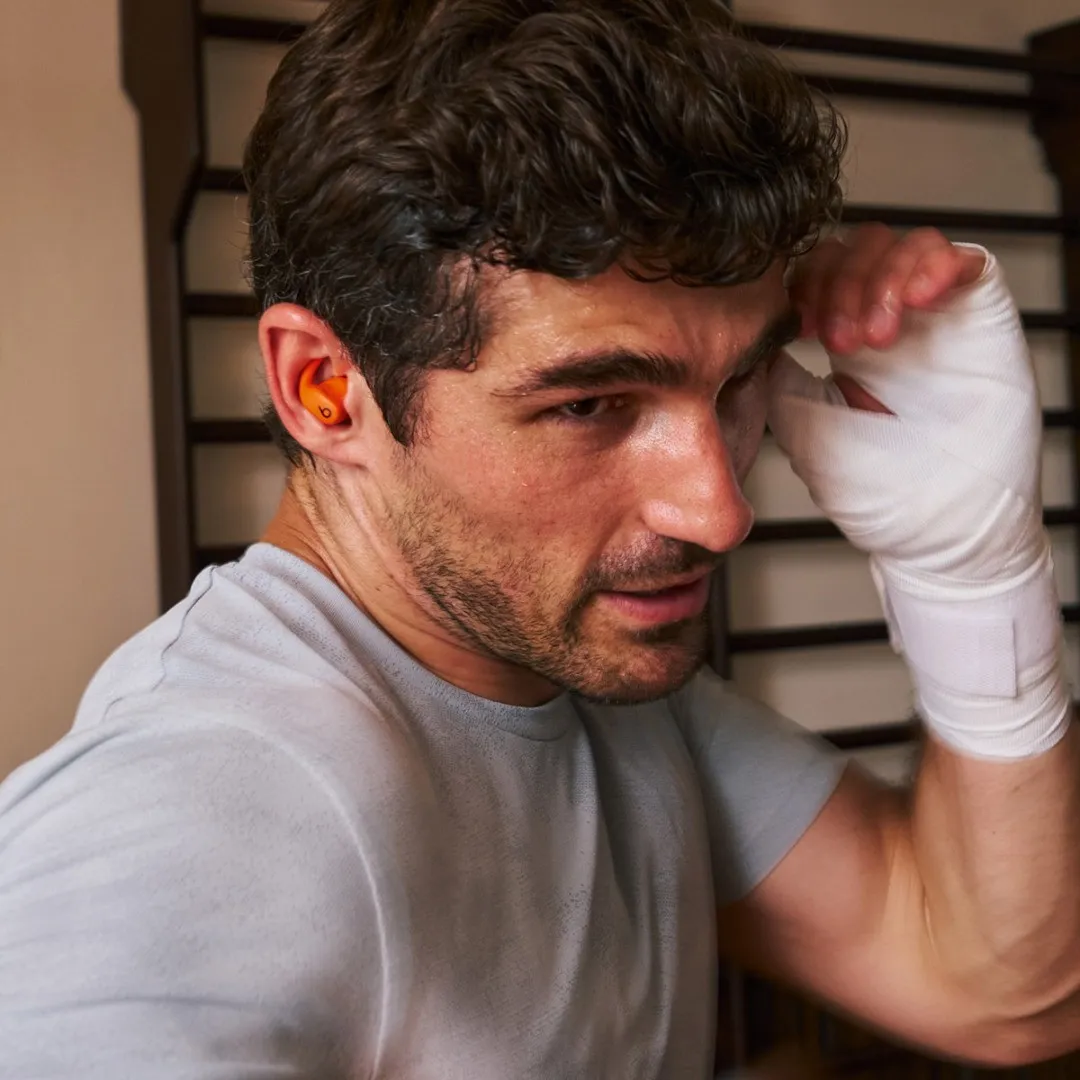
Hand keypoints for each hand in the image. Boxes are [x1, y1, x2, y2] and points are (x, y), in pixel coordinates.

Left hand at [767, 228, 1068, 758]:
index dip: (806, 285)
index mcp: (848, 344)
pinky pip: (965, 260)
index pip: (821, 274)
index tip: (801, 329)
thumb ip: (778, 378)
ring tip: (876, 337)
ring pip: (904, 245)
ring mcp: (937, 321)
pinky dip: (936, 264)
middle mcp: (893, 324)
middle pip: (858, 249)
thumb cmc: (878, 494)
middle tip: (838, 339)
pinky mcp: (982, 323)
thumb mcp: (804, 429)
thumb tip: (748, 336)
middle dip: (840, 282)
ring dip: (881, 278)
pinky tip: (919, 298)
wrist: (938, 536)